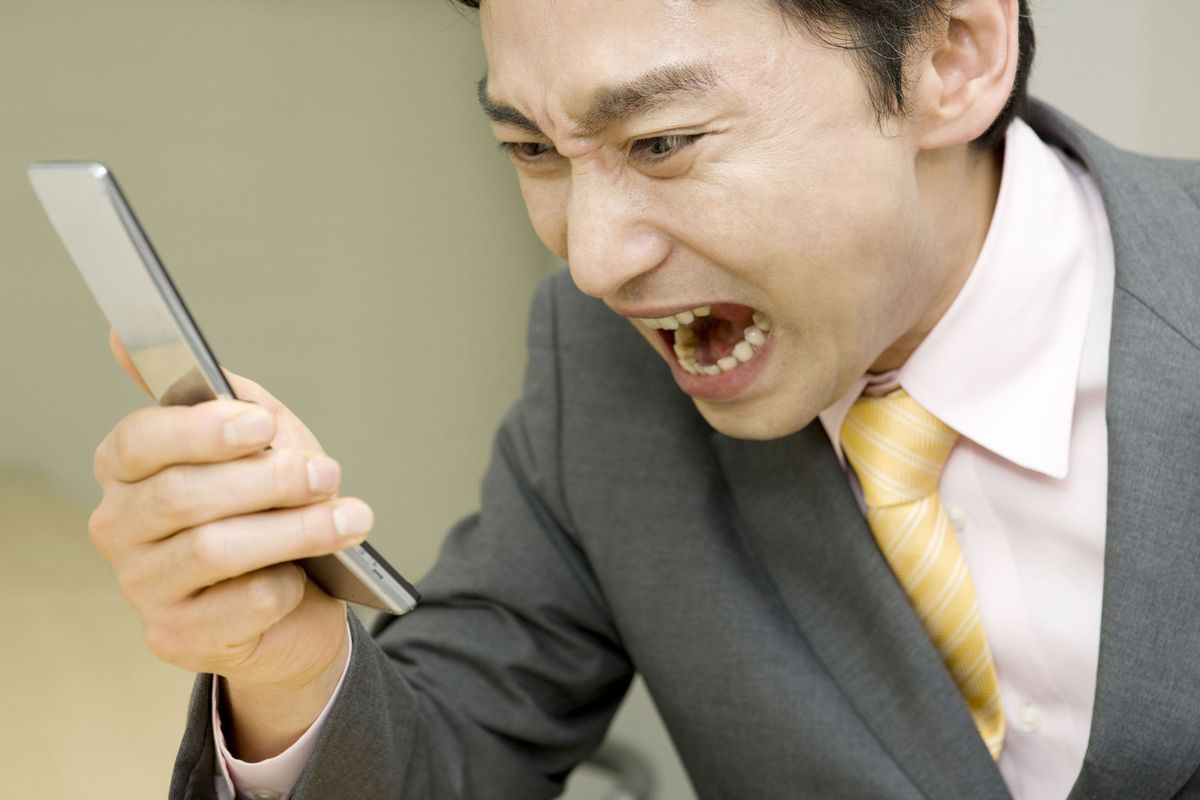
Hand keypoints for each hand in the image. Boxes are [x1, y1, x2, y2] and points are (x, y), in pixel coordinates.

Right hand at [91, 332, 371, 754]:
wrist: (295, 606)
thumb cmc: (272, 512)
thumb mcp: (264, 445)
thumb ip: (231, 399)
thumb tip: (128, 341)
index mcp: (128, 472)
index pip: (137, 442)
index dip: (200, 431)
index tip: (262, 424)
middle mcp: (120, 529)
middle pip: (181, 495)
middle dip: (268, 481)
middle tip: (326, 475)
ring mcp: (144, 587)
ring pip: (213, 549)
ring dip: (294, 530)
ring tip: (350, 519)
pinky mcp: (178, 638)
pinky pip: (241, 603)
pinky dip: (285, 585)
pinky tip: (305, 578)